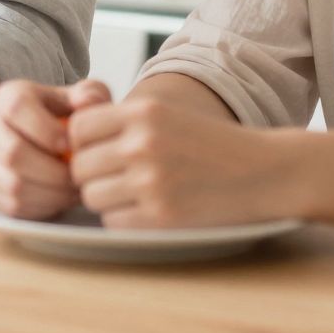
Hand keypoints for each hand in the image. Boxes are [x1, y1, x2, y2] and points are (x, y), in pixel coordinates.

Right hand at [0, 79, 110, 220]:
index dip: (46, 130)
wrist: (56, 142)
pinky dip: (43, 207)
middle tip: (79, 176)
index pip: (17, 108)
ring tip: (75, 190)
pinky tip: (61, 198)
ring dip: (52, 193)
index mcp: (9, 95)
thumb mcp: (86, 98)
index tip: (71, 146)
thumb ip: (91, 94)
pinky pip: (13, 205)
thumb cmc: (70, 117)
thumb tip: (87, 102)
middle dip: (53, 171)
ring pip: (13, 184)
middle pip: (12, 152)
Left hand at [68, 96, 303, 229]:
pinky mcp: (161, 215)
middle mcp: (142, 143)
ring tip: (133, 194)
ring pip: (91, 196)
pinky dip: (124, 219)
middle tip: (115, 178)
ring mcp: (151, 180)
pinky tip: (147, 210)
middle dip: (91, 175)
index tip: (98, 152)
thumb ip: (123, 123)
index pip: (78, 128)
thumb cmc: (212, 144)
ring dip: (106, 199)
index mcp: (144, 111)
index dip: (82, 143)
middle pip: (79, 166)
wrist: (265, 170)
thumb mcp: (167, 115)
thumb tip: (68, 140)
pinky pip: (113, 221)